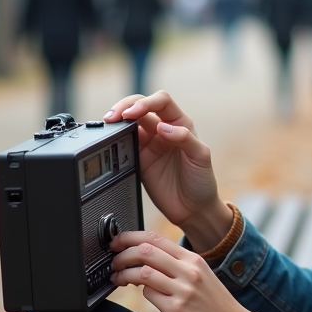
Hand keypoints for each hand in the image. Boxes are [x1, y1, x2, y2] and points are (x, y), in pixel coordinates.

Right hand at [103, 91, 232, 248]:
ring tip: (109, 123)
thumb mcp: (201, 157)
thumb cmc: (202, 181)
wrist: (193, 210)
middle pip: (140, 107)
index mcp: (180, 123)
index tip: (135, 112)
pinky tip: (111, 140)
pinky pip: (123, 144)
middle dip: (125, 107)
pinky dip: (115, 139)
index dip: (146, 102)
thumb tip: (163, 127)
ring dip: (118, 121)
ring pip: (129, 123)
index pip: (161, 101)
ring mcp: (149, 144)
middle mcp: (163, 130)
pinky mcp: (138, 159)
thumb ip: (185, 139)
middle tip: (113, 116)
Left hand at [109, 230, 258, 311]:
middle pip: (146, 250)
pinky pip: (149, 294)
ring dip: (124, 273)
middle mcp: (188, 271)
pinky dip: (141, 292)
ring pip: (143, 271)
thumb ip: (178, 266)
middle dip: (122, 253)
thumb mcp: (202, 277)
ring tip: (118, 278)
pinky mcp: (177, 310)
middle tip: (113, 260)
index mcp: (194, 259)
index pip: (155, 238)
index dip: (131, 237)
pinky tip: (142, 294)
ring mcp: (183, 289)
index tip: (118, 242)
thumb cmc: (217, 308)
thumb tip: (146, 260)